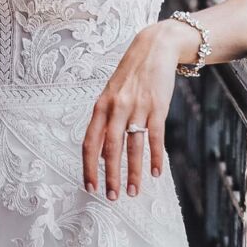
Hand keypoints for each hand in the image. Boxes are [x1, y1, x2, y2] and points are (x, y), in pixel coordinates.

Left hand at [82, 22, 182, 198]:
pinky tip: (156, 173)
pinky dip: (155, 157)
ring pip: (133, 145)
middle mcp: (116, 107)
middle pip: (110, 147)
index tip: (90, 186)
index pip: (90, 141)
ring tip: (132, 192)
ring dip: (133, 172)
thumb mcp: (112, 94)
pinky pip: (155, 136)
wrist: (153, 49)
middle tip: (111, 197)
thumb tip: (102, 152)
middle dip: (110, 175)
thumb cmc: (130, 75)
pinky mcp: (157, 106)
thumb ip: (106, 120)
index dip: (89, 166)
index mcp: (101, 105)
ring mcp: (137, 106)